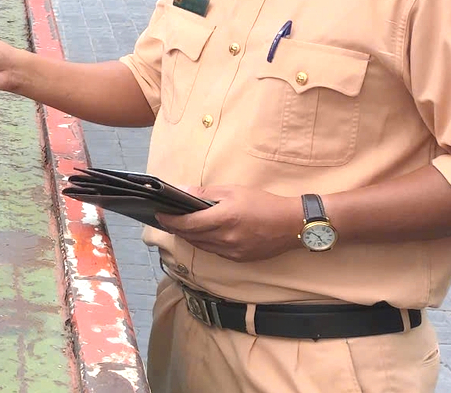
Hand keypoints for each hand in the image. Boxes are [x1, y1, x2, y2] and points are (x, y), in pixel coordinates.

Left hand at [155, 186, 304, 262]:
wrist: (292, 224)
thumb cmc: (263, 203)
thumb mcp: (233, 191)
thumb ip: (206, 194)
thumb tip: (182, 191)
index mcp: (223, 219)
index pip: (187, 223)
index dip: (170, 220)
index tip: (159, 215)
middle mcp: (225, 239)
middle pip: (191, 236)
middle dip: (176, 229)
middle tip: (166, 220)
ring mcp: (232, 252)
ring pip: (201, 246)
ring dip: (188, 237)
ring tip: (180, 227)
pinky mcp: (239, 259)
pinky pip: (214, 251)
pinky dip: (204, 243)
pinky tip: (202, 235)